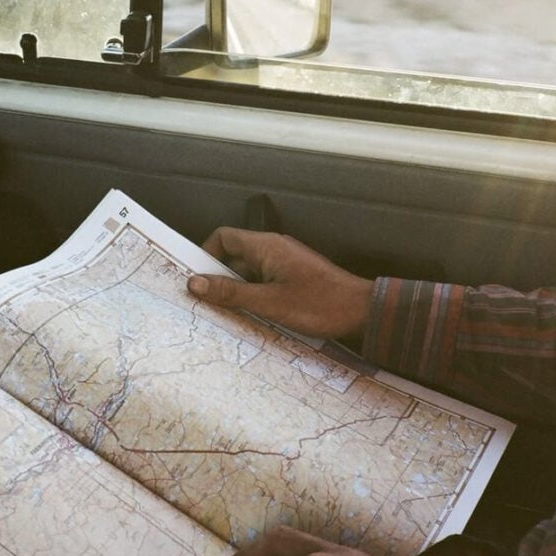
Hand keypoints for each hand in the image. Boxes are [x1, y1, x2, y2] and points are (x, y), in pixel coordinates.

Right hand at [188, 227, 373, 339]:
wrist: (362, 312)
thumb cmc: (319, 305)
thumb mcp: (268, 302)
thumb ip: (231, 293)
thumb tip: (195, 283)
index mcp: (266, 247)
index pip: (223, 238)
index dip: (204, 255)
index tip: (194, 278)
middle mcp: (273, 249)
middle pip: (233, 256)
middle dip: (218, 278)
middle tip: (204, 302)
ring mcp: (284, 263)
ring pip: (248, 273)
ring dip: (236, 291)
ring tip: (226, 314)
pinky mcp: (292, 278)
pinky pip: (263, 283)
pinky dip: (253, 296)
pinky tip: (251, 317)